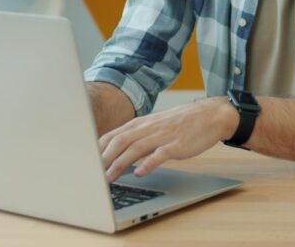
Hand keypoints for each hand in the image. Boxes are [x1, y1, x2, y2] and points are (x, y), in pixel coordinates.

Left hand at [99, 97, 237, 182]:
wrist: (209, 115)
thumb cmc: (180, 123)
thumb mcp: (155, 126)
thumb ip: (137, 136)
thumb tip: (116, 151)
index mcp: (141, 124)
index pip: (112, 135)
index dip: (98, 149)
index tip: (86, 163)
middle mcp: (148, 128)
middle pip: (119, 142)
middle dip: (103, 158)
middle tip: (92, 174)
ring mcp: (162, 136)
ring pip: (135, 149)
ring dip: (119, 164)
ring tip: (108, 178)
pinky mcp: (176, 145)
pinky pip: (160, 155)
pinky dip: (148, 164)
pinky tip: (140, 173)